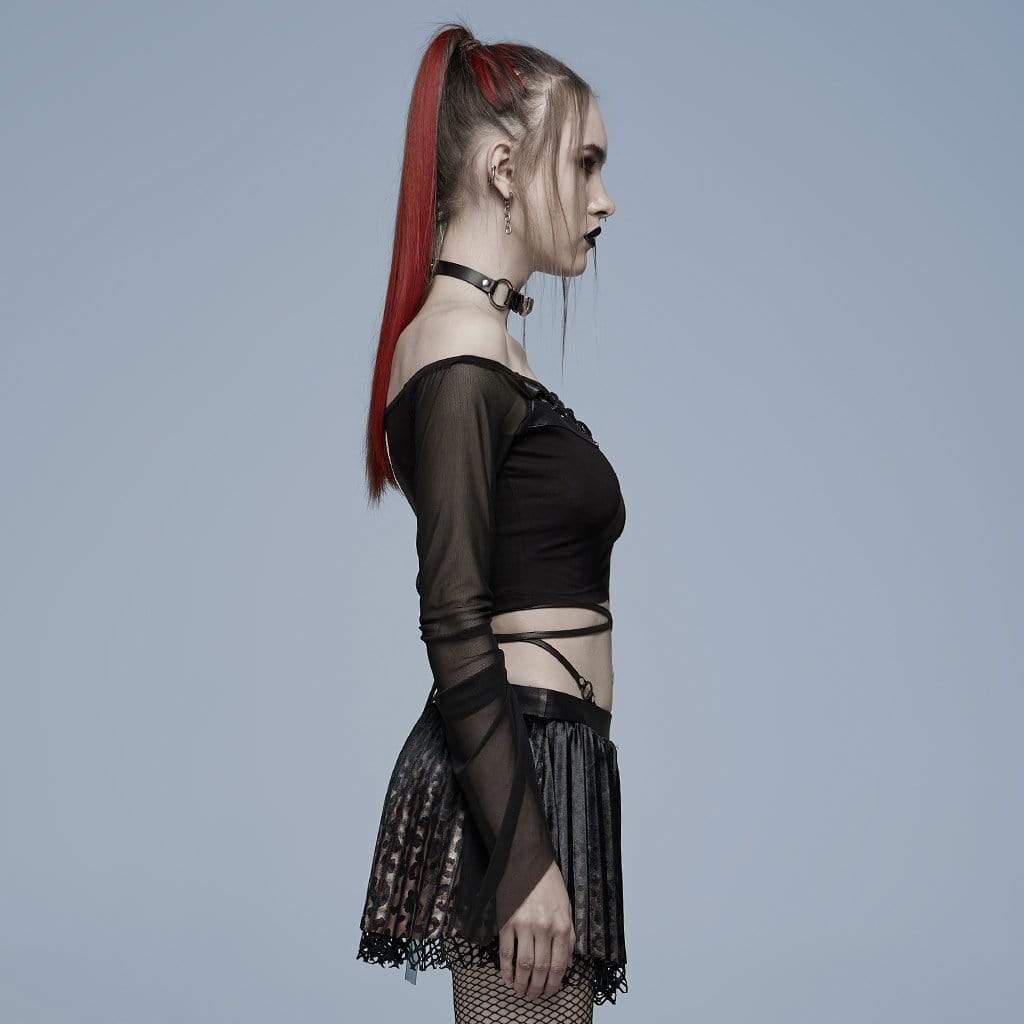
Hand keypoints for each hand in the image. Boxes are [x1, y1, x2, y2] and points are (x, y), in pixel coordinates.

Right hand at [498, 859, 575, 1000]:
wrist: (528, 862)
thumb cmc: (549, 885)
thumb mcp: (566, 909)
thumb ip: (568, 936)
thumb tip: (565, 963)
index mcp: (562, 926)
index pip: (559, 966)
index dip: (553, 984)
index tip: (549, 993)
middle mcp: (545, 928)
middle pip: (541, 969)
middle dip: (537, 988)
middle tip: (533, 996)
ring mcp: (525, 925)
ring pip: (524, 965)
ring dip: (521, 983)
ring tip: (520, 990)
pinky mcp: (507, 921)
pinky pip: (507, 952)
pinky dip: (506, 969)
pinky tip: (507, 977)